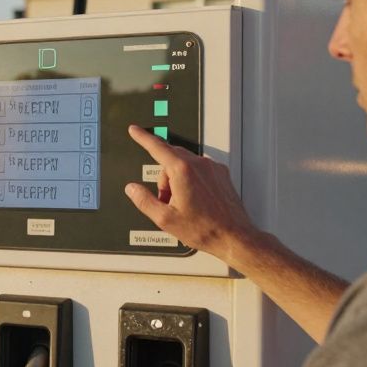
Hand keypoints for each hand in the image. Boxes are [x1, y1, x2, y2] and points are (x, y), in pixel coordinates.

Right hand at [123, 124, 259, 264]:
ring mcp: (212, 169)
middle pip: (170, 159)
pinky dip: (192, 181)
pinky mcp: (221, 175)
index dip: (143, 138)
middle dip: (163, 178)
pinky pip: (199, 170)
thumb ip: (144, 200)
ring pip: (185, 164)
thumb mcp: (165, 219)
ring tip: (183, 205)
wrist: (233, 237)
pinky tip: (195, 201)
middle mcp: (199, 165)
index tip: (135, 130)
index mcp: (183, 171)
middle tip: (165, 200)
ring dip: (178, 180)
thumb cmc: (205, 229)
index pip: (157, 147)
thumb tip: (132, 189)